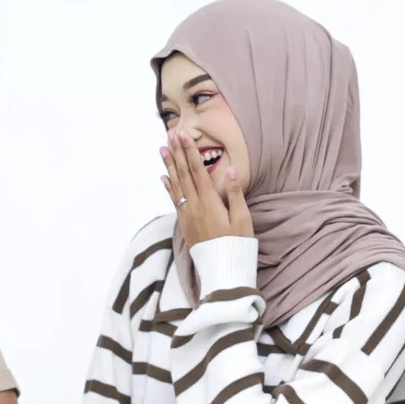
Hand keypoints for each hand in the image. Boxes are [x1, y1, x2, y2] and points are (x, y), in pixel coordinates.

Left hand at [161, 128, 253, 248]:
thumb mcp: (242, 218)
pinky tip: (164, 177)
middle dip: (177, 152)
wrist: (222, 268)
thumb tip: (231, 170)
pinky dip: (168, 186)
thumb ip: (235, 194)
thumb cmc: (237, 243)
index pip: (198, 170)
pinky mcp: (184, 223)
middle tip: (171, 134)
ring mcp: (187, 214)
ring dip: (169, 165)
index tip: (184, 135)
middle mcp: (194, 205)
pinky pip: (174, 200)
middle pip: (184, 173)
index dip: (190, 151)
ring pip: (176, 184)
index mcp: (210, 201)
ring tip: (162, 150)